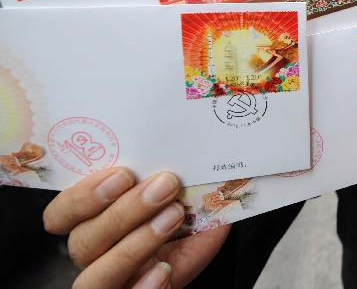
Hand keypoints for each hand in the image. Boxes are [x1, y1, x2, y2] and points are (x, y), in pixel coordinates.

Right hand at [44, 168, 228, 287]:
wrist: (194, 262)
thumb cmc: (184, 230)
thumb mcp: (185, 206)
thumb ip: (184, 188)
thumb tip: (202, 171)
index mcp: (96, 225)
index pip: (61, 215)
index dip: (82, 196)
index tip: (123, 173)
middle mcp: (96, 257)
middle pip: (83, 241)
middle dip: (123, 211)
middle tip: (165, 185)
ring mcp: (112, 283)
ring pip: (94, 277)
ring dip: (133, 246)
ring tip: (172, 217)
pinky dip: (144, 288)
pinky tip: (164, 269)